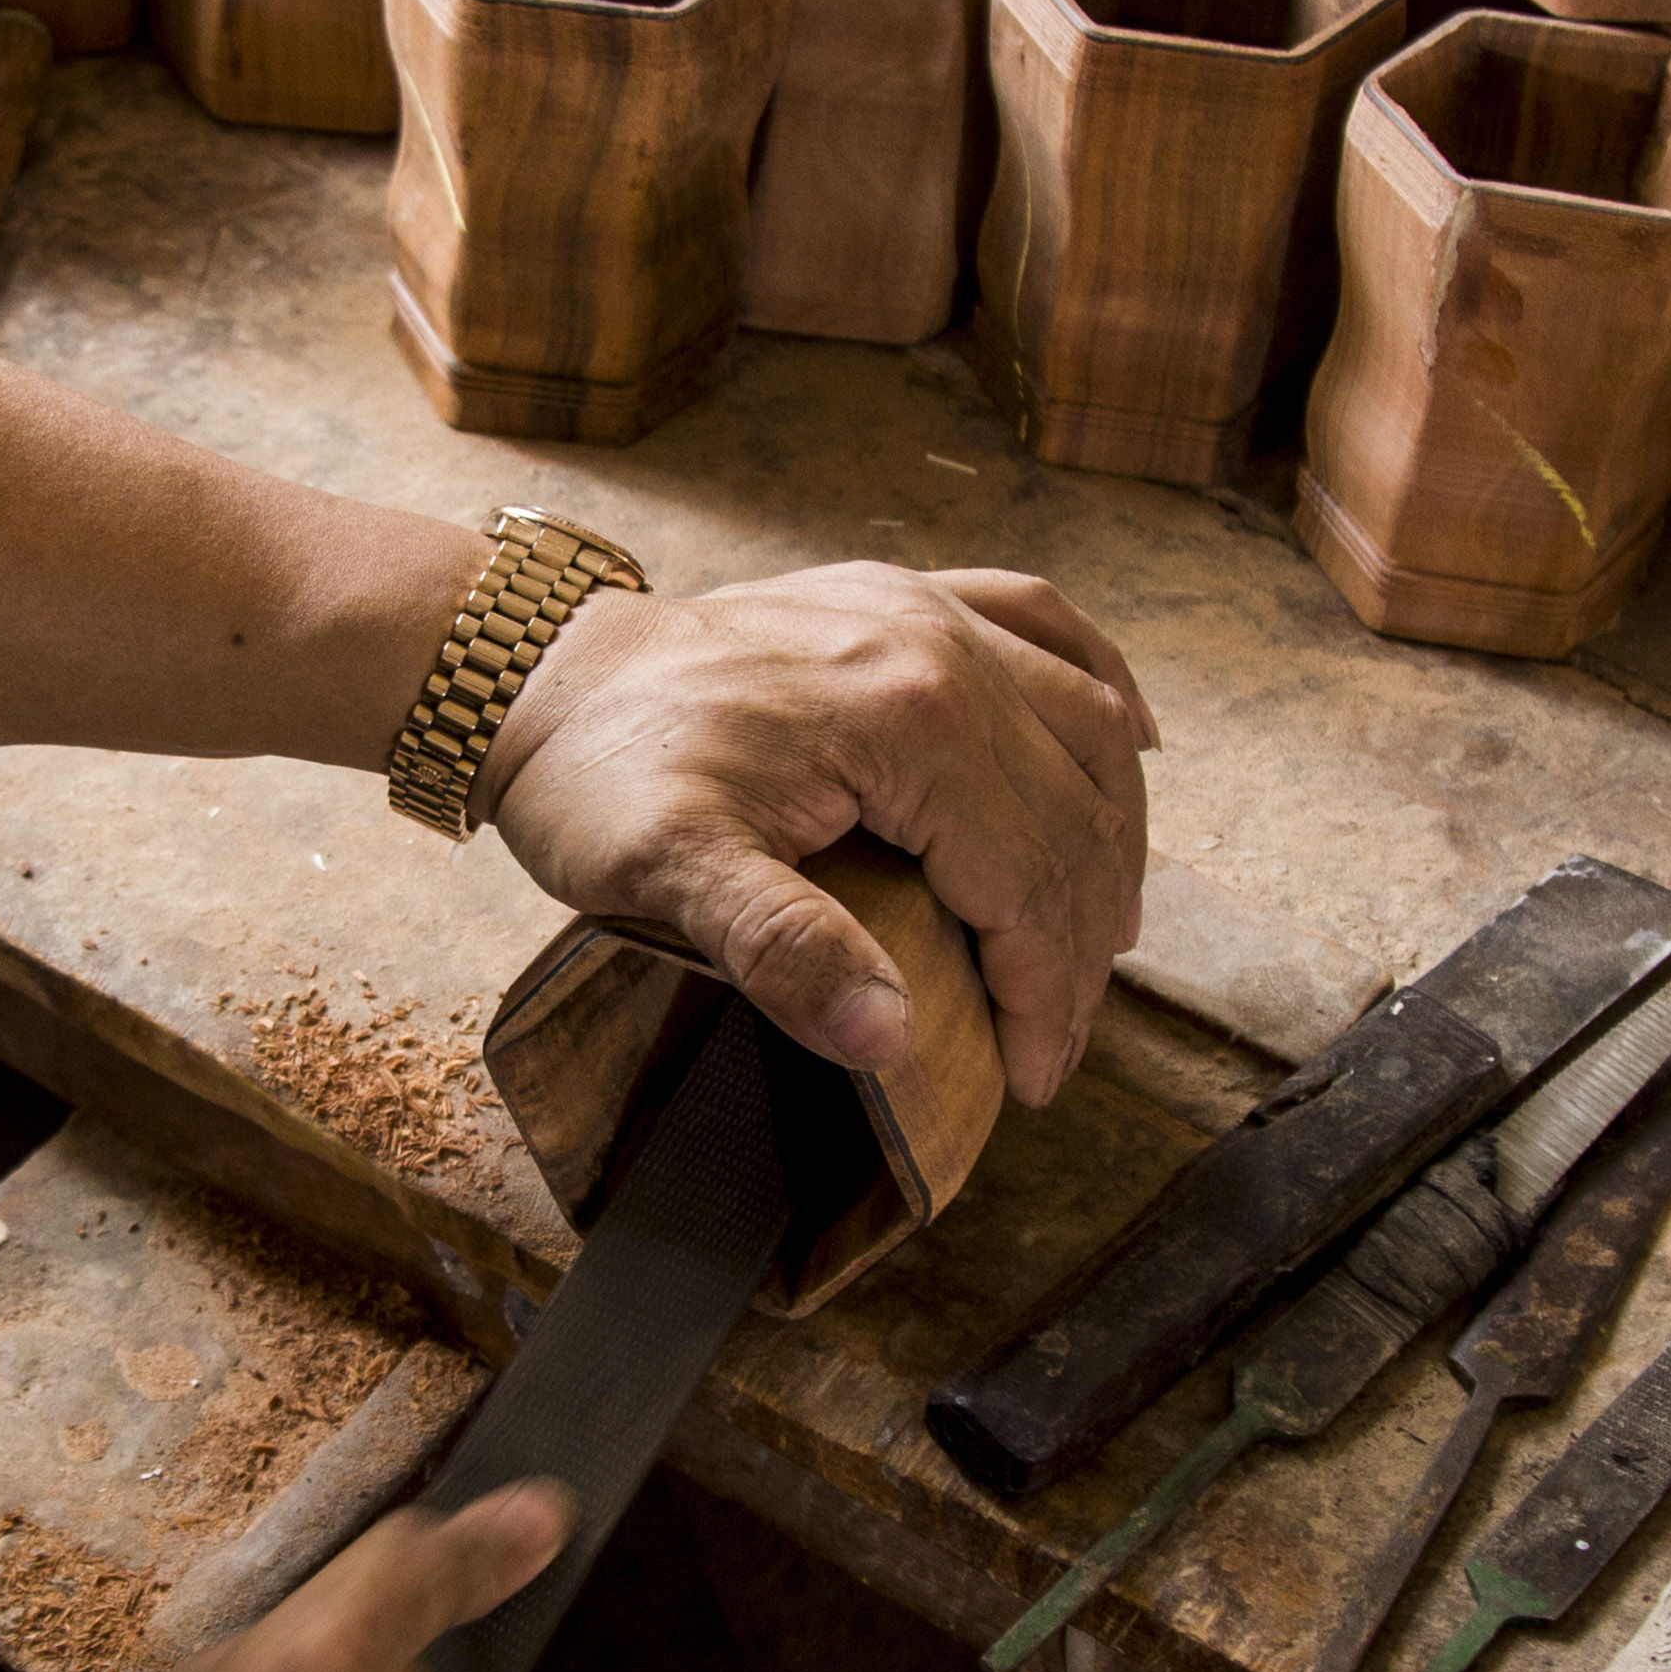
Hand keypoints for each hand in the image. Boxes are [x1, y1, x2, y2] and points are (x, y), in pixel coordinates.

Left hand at [478, 562, 1155, 1107]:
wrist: (537, 673)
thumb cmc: (597, 774)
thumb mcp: (667, 875)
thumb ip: (784, 951)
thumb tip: (893, 1039)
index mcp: (910, 719)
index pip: (1030, 880)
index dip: (1044, 993)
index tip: (1035, 1075)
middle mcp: (942, 649)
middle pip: (1073, 815)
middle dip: (1080, 942)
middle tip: (1059, 1036)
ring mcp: (929, 611)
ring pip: (1085, 727)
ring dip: (1110, 835)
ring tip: (1102, 936)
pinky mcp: (906, 596)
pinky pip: (1046, 626)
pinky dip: (1100, 688)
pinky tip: (1133, 740)